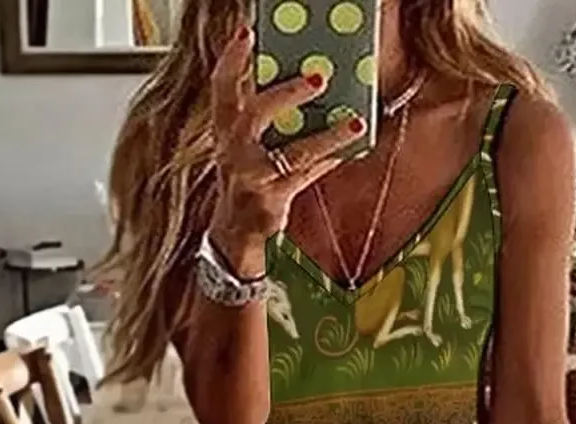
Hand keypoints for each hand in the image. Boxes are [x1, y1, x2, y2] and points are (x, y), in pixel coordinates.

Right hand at [206, 27, 366, 276]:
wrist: (234, 239)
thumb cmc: (247, 184)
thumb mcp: (248, 147)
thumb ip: (267, 119)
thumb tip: (307, 83)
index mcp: (225, 132)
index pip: (222, 88)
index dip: (231, 59)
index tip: (246, 33)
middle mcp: (232, 153)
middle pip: (254, 114)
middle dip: (286, 92)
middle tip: (318, 77)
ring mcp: (251, 179)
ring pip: (293, 151)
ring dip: (327, 135)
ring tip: (354, 121)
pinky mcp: (270, 202)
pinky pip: (306, 176)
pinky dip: (329, 160)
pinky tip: (350, 148)